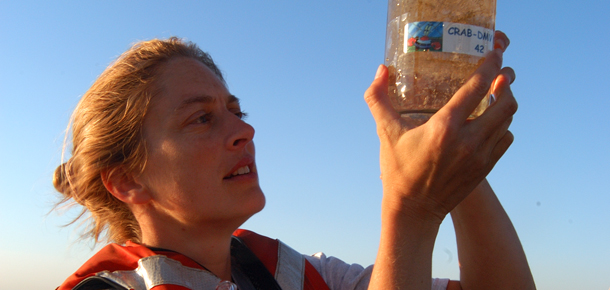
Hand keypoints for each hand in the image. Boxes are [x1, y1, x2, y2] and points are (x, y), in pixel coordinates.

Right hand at [364, 31, 516, 222]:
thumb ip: (378, 98)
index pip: (476, 87)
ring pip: (507, 120)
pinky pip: (506, 139)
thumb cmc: (398, 170)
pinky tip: (491, 122)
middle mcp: (468, 140)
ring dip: (505, 103)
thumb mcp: (385, 132)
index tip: (495, 53)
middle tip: (500, 73)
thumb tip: (381, 70)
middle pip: (504, 102)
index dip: (490, 65)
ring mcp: (480, 155)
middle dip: (506, 83)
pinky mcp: (485, 168)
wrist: (413, 210)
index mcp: (444, 127)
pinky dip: (503, 126)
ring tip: (496, 93)